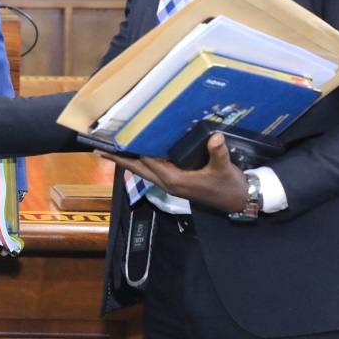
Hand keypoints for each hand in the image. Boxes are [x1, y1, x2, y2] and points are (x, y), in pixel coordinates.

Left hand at [97, 133, 247, 212]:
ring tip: (113, 151)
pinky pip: (154, 171)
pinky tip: (140, 154)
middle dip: (120, 159)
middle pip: (138, 169)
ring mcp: (171, 184)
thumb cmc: (229, 185)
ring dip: (129, 161)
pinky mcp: (177, 183)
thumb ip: (218, 153)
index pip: (147, 162)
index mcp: (174, 180)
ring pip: (144, 172)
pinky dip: (143, 163)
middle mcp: (168, 183)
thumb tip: (216, 137)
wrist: (239, 200)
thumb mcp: (224, 168)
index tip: (117, 141)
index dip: (132, 151)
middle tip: (100, 150)